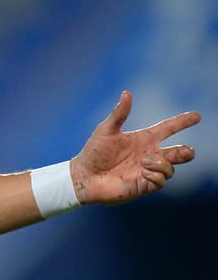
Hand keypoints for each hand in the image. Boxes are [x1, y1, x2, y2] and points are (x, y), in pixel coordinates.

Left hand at [70, 91, 200, 204]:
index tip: (197, 116)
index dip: (183, 121)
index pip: (169, 128)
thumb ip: (119, 113)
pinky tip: (143, 172)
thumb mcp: (106, 130)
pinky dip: (156, 175)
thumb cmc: (93, 152)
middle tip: (186, 151)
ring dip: (162, 164)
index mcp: (144, 139)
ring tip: (144, 162)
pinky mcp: (144, 185)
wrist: (83, 176)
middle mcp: (149, 155)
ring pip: (171, 168)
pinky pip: (161, 181)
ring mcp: (148, 171)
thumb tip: (127, 93)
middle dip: (187, 152)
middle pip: (180, 152)